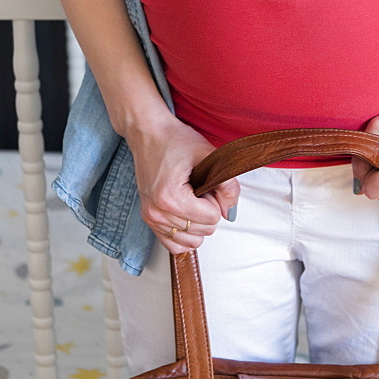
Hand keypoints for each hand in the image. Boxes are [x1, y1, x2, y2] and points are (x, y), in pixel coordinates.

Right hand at [125, 112, 240, 253]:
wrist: (148, 133)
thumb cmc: (175, 140)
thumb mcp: (208, 155)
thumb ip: (228, 184)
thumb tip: (231, 212)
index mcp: (170, 197)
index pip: (211, 218)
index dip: (215, 199)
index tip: (205, 182)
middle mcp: (157, 212)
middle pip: (203, 231)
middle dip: (208, 210)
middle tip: (199, 187)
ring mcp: (150, 218)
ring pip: (191, 241)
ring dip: (198, 222)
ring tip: (192, 198)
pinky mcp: (148, 219)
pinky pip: (173, 245)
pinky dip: (186, 234)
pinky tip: (187, 215)